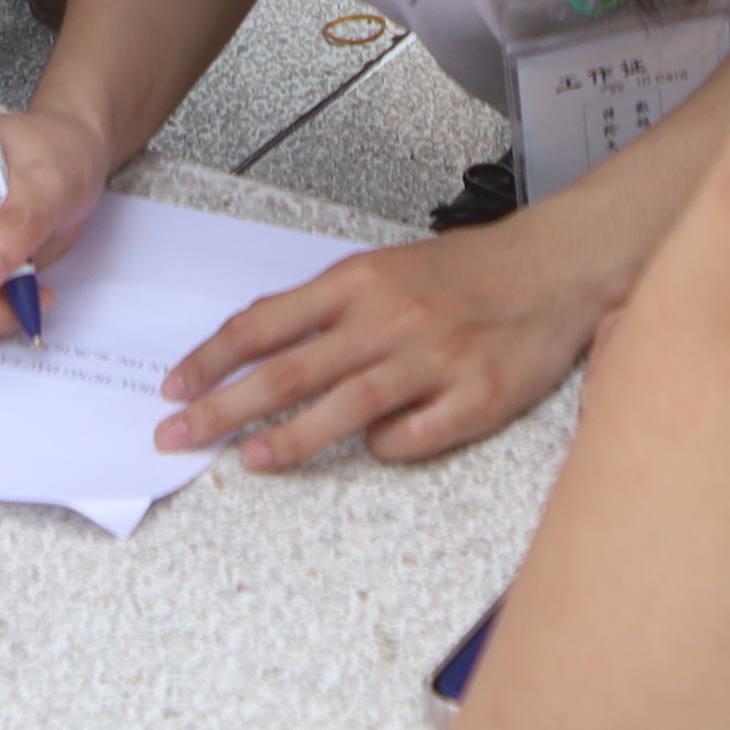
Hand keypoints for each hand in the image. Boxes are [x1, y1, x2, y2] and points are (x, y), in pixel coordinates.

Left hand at [161, 217, 633, 469]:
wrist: (555, 268)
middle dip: (223, 408)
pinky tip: (374, 450)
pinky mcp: (475, 397)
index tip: (175, 386)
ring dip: (289, 439)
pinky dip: (388, 447)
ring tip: (248, 461)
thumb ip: (323, 309)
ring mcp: (432, 360)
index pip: (265, 325)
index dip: (212, 359)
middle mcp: (389, 320)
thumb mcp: (382, 270)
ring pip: (344, 409)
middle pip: (289, 372)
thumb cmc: (465, 272)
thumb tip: (255, 344)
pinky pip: (415, 436)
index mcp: (358, 283)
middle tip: (176, 435)